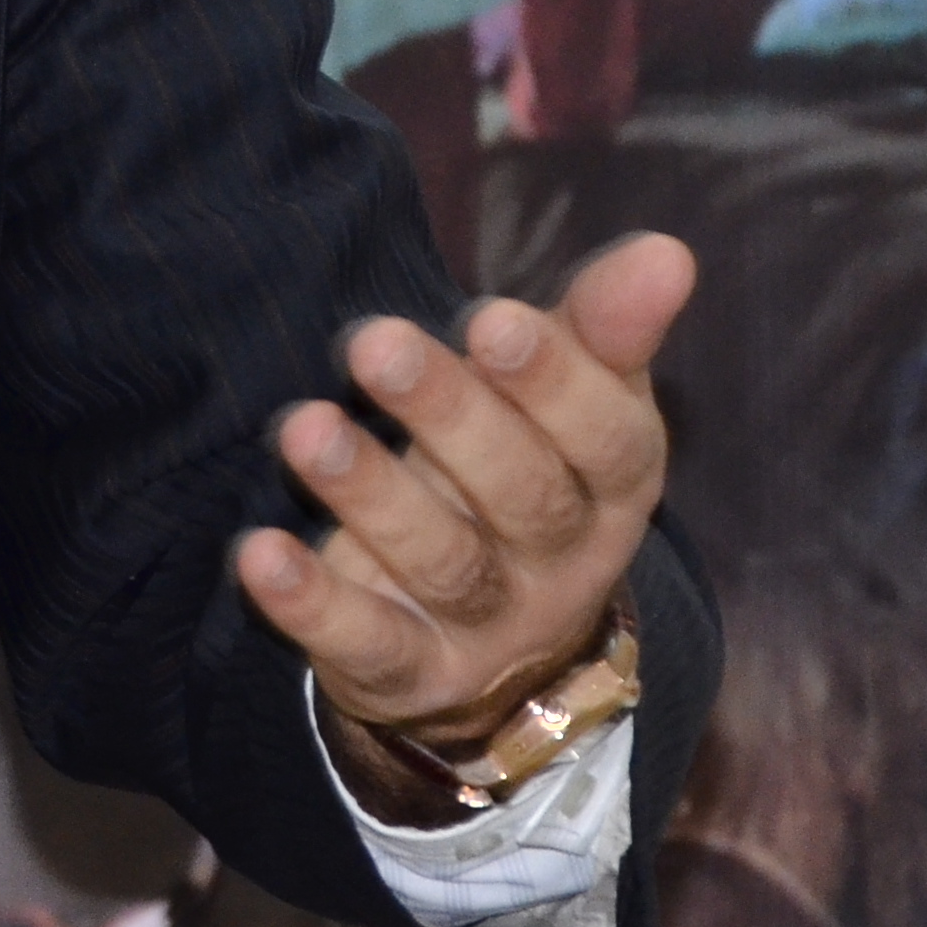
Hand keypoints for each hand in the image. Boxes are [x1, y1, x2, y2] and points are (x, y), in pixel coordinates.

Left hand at [230, 233, 692, 757]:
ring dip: (370, 493)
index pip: (606, 441)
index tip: (490, 318)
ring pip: (442, 563)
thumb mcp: (574, 396)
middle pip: (522, 496)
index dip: (554, 383)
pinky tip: (259, 553)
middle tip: (375, 342)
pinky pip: (365, 642)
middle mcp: (563, 564)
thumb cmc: (529, 462)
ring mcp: (489, 628)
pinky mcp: (411, 672)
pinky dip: (311, 603)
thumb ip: (604, 326)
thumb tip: (667, 254)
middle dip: (449, 418)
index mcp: (614, 488)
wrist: (503, 641)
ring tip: (303, 426)